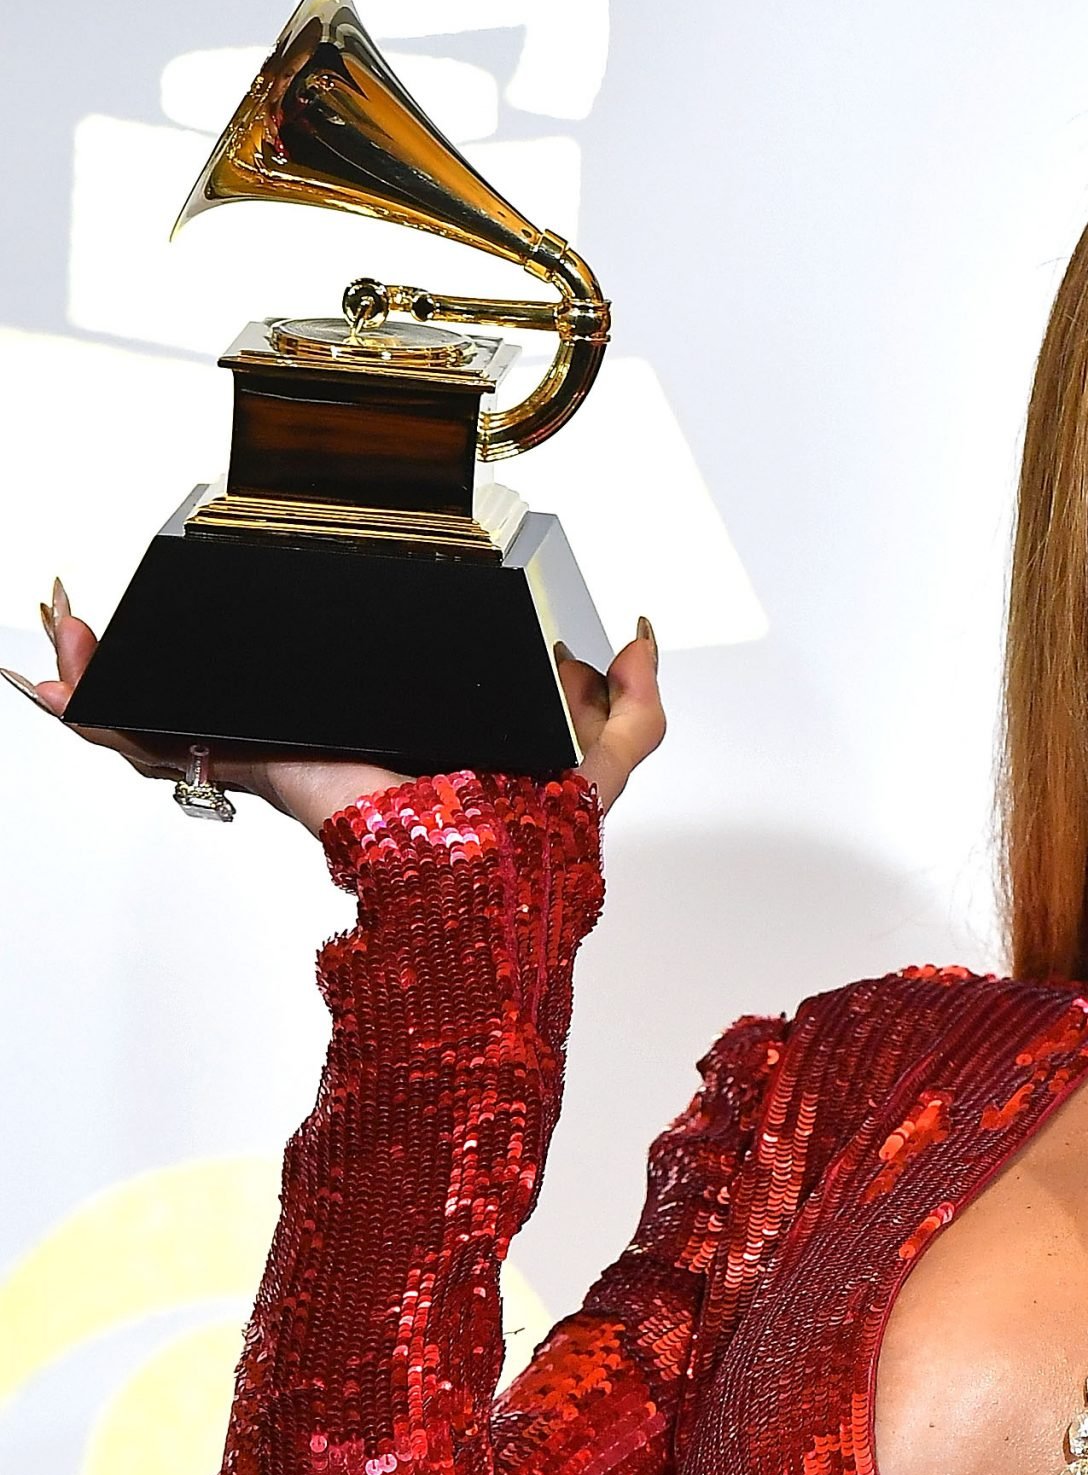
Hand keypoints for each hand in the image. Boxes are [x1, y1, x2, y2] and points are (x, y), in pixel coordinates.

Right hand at [6, 581, 664, 837]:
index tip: (259, 584)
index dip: (293, 629)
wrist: (482, 890)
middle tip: (118, 608)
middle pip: (244, 679)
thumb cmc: (532, 845)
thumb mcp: (601, 761)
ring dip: (118, 664)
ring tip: (62, 628)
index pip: (341, 668)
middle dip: (176, 646)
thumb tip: (640, 635)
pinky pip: (168, 740)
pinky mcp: (264, 763)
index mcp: (406, 725)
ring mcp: (292, 752)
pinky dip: (104, 706)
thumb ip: (633, 704)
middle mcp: (339, 736)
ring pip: (187, 704)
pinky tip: (60, 674)